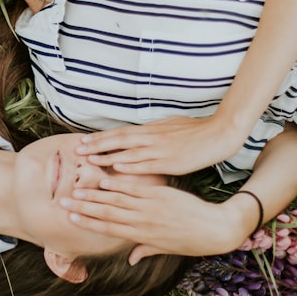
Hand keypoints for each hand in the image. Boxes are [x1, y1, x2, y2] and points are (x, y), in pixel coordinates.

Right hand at [60, 177, 246, 259]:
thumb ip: (145, 249)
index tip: (69, 219)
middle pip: (106, 213)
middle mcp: (142, 221)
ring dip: (94, 194)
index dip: (87, 223)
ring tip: (76, 189)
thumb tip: (130, 259)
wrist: (215, 229)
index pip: (108, 228)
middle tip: (62, 202)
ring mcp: (150, 206)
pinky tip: (103, 178)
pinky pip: (134, 187)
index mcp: (141, 235)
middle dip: (82, 208)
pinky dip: (118, 183)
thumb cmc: (191, 241)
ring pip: (116, 199)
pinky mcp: (160, 194)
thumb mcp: (166, 249)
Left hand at [76, 114, 245, 175]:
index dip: (101, 137)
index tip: (83, 140)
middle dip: (97, 145)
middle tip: (78, 150)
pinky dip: (131, 166)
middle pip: (119, 140)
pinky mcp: (170, 161)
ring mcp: (160, 149)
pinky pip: (147, 164)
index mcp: (151, 130)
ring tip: (90, 161)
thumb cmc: (195, 130)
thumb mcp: (170, 126)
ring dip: (108, 156)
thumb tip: (139, 133)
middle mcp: (151, 138)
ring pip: (128, 152)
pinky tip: (117, 169)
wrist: (219, 134)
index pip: (120, 132)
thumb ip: (153, 132)